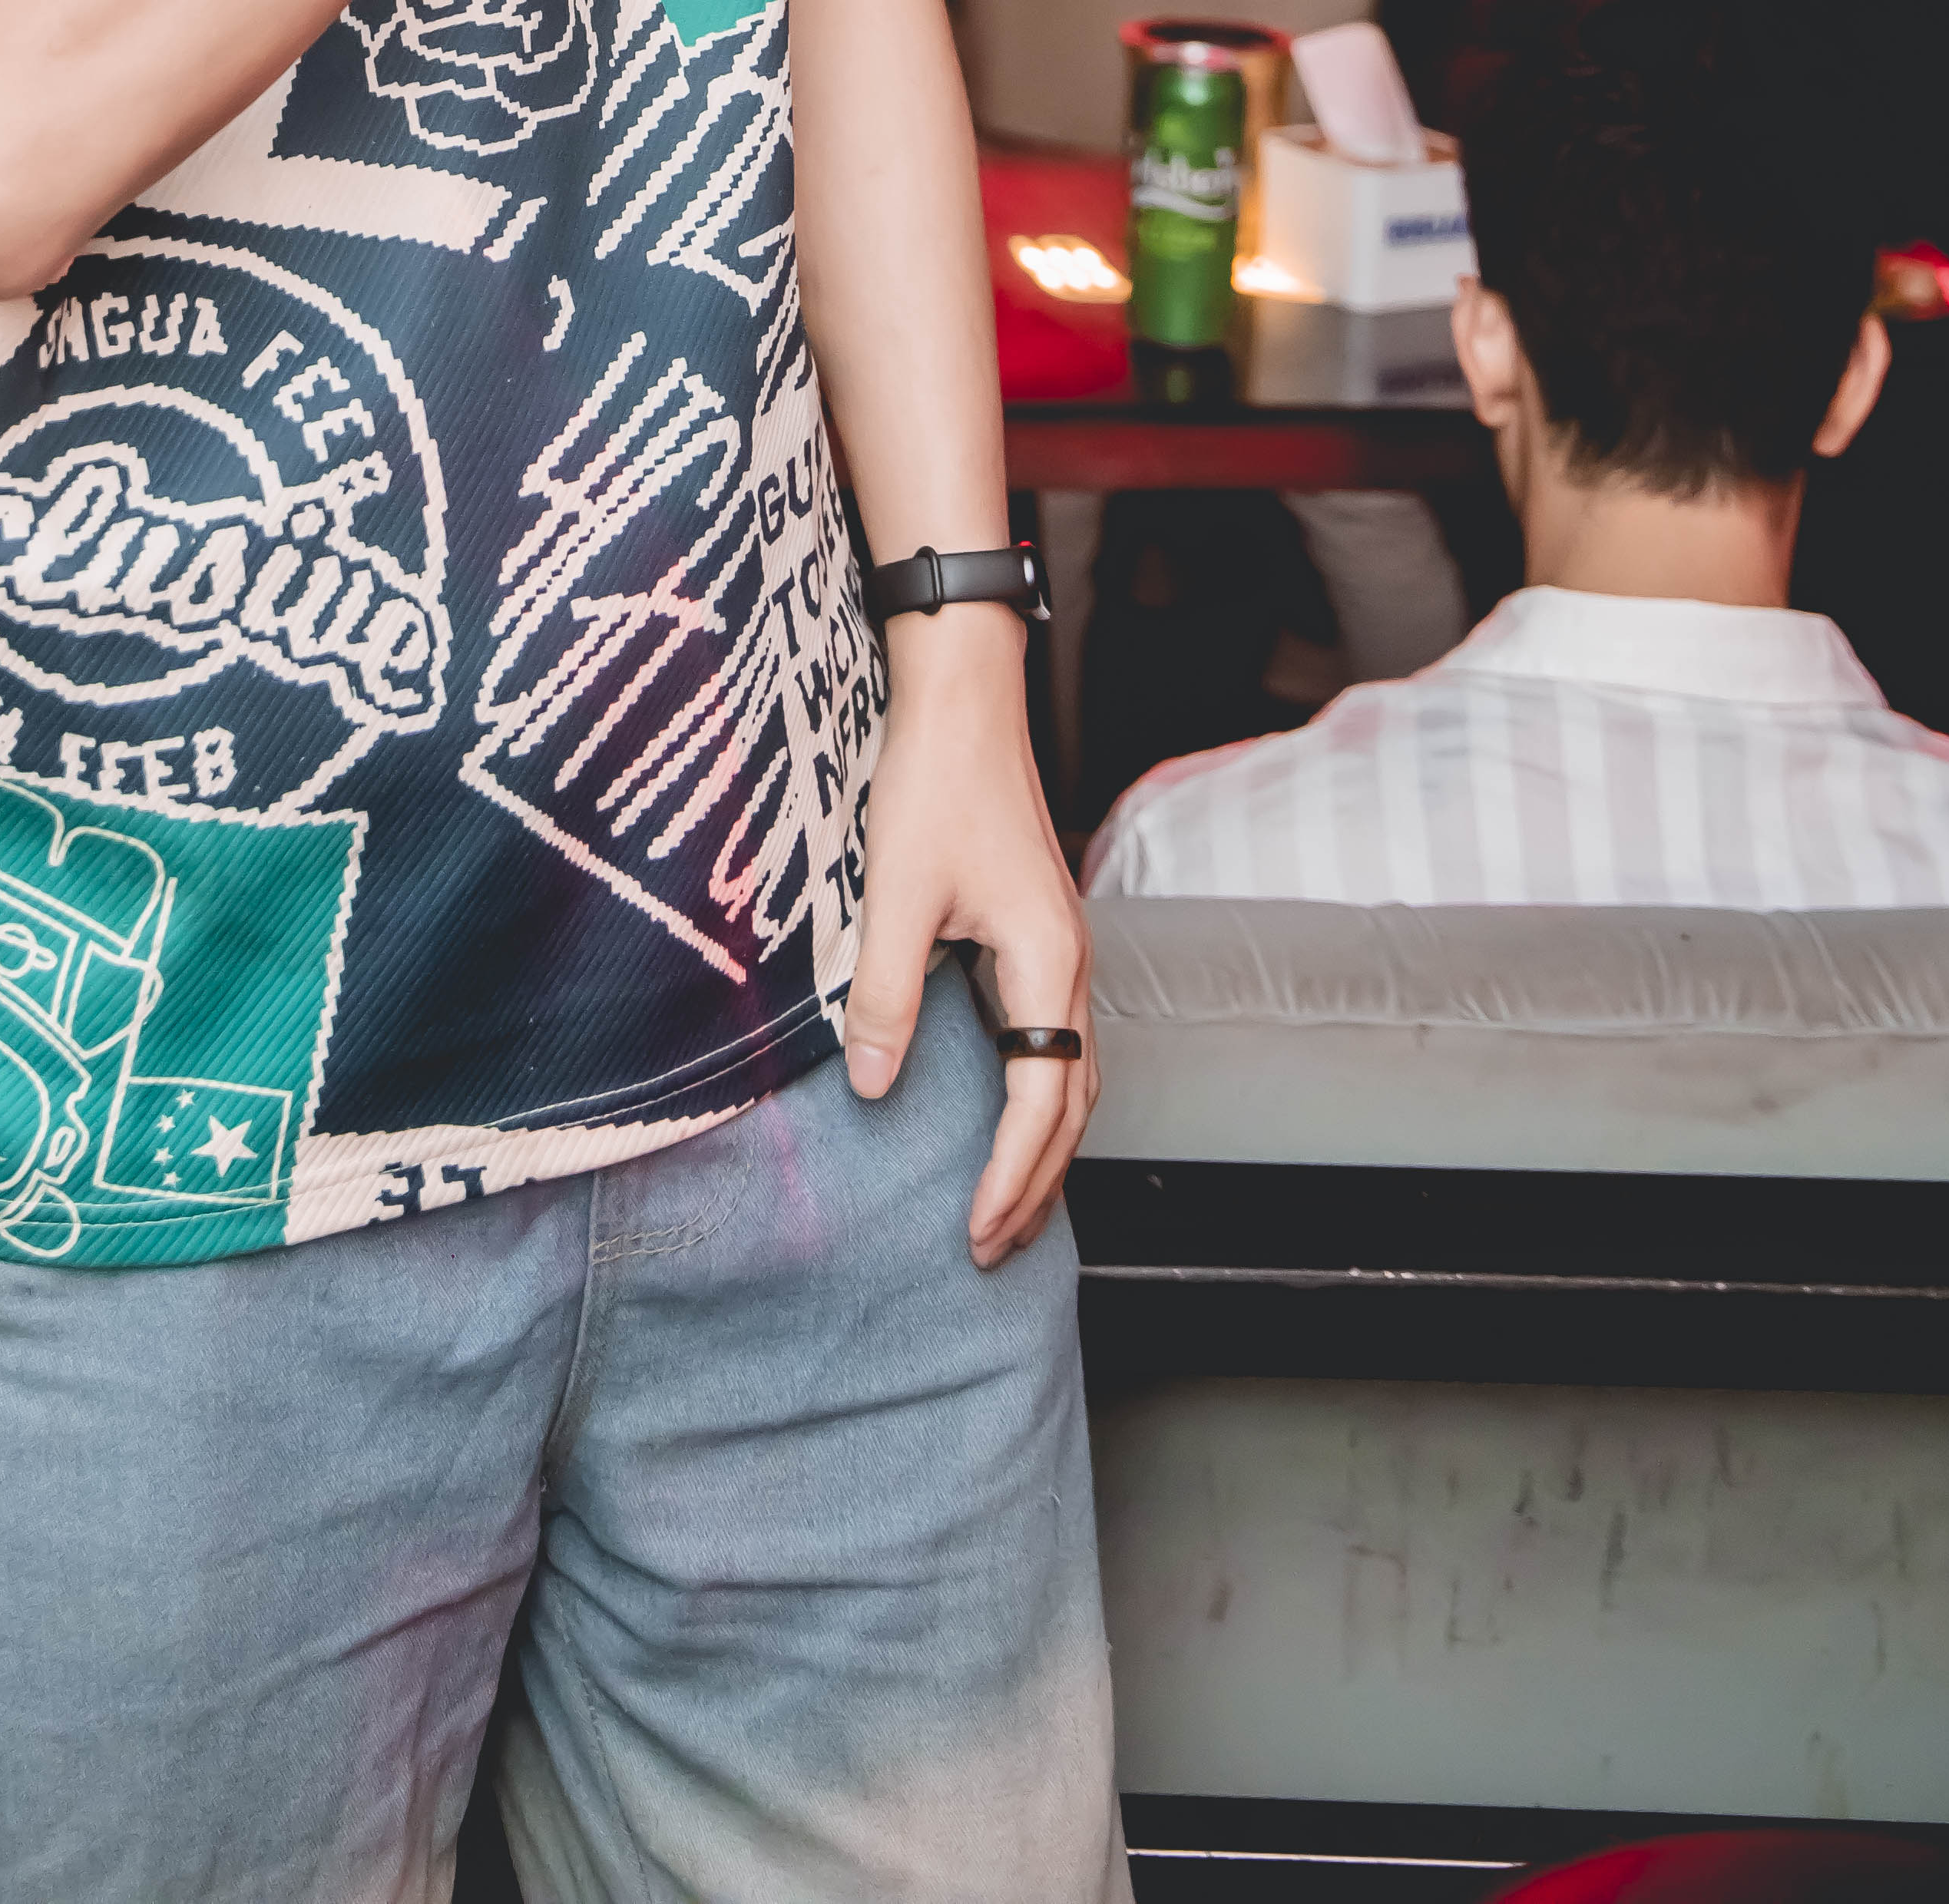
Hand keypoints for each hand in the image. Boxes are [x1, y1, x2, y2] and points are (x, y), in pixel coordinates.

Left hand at [843, 626, 1095, 1263]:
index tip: (977, 1233)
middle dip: (1037, 1184)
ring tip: (1010, 1210)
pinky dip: (1038, 1099)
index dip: (1011, 1175)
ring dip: (1042, 1149)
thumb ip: (887, 992)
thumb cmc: (935, 782)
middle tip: (995, 1251)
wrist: (964, 697)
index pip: (1041, 1102)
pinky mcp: (1038, 931)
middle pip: (1072, 1104)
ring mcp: (1060, 948)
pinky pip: (1052, 1040)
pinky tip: (1006, 1114)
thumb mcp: (896, 892)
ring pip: (1070, 1076)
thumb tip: (877, 1087)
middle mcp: (1069, 964)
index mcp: (1048, 963)